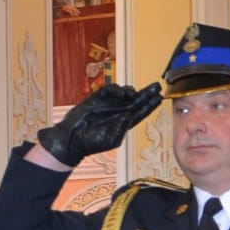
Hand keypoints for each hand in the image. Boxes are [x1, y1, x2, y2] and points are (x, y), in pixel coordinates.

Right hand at [35, 82, 164, 166]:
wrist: (71, 138)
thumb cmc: (90, 143)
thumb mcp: (110, 141)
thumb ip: (121, 130)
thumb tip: (128, 117)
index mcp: (124, 123)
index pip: (141, 112)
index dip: (150, 105)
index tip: (159, 97)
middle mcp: (118, 112)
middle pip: (137, 100)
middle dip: (147, 93)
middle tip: (157, 85)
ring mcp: (109, 104)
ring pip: (125, 93)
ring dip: (132, 92)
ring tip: (134, 94)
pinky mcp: (98, 98)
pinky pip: (110, 90)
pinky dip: (116, 90)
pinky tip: (120, 94)